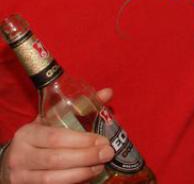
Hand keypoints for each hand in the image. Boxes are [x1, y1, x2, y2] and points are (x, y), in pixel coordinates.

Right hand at [0, 89, 114, 183]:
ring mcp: (21, 175)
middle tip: (107, 153)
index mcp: (28, 133)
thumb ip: (79, 106)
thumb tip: (108, 92)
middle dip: (86, 157)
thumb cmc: (38, 136)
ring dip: (81, 172)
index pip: (56, 137)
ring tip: (101, 165)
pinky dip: (72, 181)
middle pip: (56, 159)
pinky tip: (88, 174)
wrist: (11, 160)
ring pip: (53, 179)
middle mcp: (21, 155)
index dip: (81, 140)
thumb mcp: (52, 119)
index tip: (102, 140)